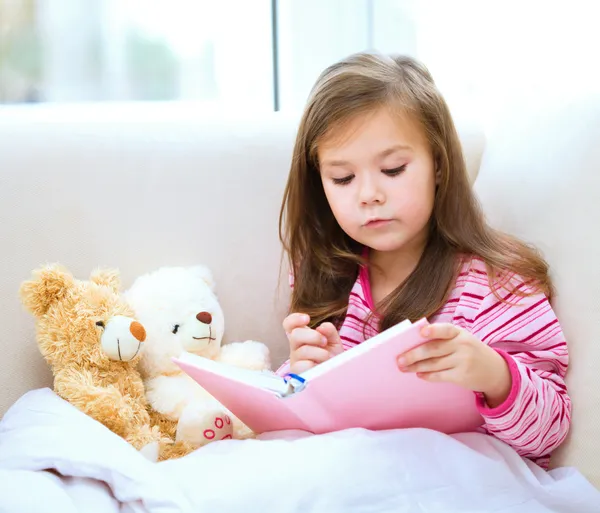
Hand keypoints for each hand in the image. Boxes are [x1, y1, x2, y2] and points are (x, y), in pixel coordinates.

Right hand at [283, 313, 343, 373]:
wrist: (338, 375)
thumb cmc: (332, 357)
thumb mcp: (333, 340)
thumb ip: (329, 330)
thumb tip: (321, 327)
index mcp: (301, 336)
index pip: (289, 324)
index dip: (294, 319)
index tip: (307, 319)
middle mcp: (295, 347)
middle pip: (295, 334)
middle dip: (314, 336)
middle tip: (324, 342)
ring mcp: (295, 360)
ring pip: (303, 351)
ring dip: (320, 353)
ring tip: (327, 358)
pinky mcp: (297, 373)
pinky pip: (305, 365)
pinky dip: (316, 364)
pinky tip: (321, 367)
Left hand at [397, 323, 511, 407]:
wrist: (495, 370)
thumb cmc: (469, 350)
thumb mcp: (461, 339)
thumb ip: (441, 339)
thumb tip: (413, 343)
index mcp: (459, 333)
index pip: (446, 329)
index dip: (434, 330)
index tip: (421, 332)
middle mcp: (462, 345)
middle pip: (434, 349)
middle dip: (414, 354)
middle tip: (399, 360)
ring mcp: (464, 361)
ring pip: (434, 364)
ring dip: (417, 366)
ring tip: (404, 368)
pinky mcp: (463, 376)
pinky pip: (441, 376)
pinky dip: (428, 375)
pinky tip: (419, 374)